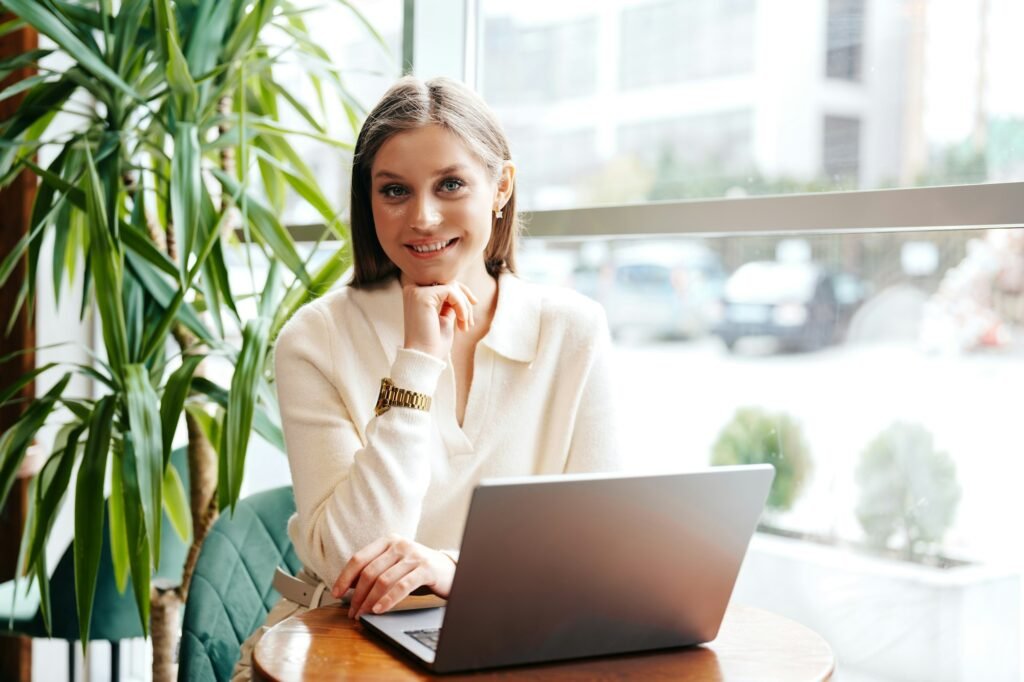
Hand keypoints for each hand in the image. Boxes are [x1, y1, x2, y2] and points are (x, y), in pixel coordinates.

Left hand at [332, 533, 456, 618]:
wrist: (450, 570)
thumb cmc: (417, 570)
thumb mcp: (394, 566)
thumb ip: (374, 571)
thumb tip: (348, 585)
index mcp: (388, 541)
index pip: (359, 558)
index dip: (345, 577)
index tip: (336, 593)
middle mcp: (399, 544)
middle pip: (369, 571)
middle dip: (357, 595)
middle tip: (352, 612)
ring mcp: (413, 555)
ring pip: (383, 580)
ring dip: (369, 601)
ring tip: (363, 615)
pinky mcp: (425, 569)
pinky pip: (402, 586)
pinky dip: (388, 600)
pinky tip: (379, 610)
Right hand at [402, 281, 477, 359]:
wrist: (425, 358)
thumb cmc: (434, 343)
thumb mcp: (445, 318)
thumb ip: (449, 304)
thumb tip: (461, 291)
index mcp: (417, 295)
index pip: (443, 282)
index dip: (461, 291)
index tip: (474, 303)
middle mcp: (413, 290)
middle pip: (448, 282)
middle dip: (465, 300)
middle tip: (469, 322)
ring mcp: (416, 292)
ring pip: (451, 286)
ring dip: (465, 306)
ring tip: (466, 325)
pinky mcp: (422, 296)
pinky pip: (451, 292)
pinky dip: (461, 306)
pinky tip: (462, 321)